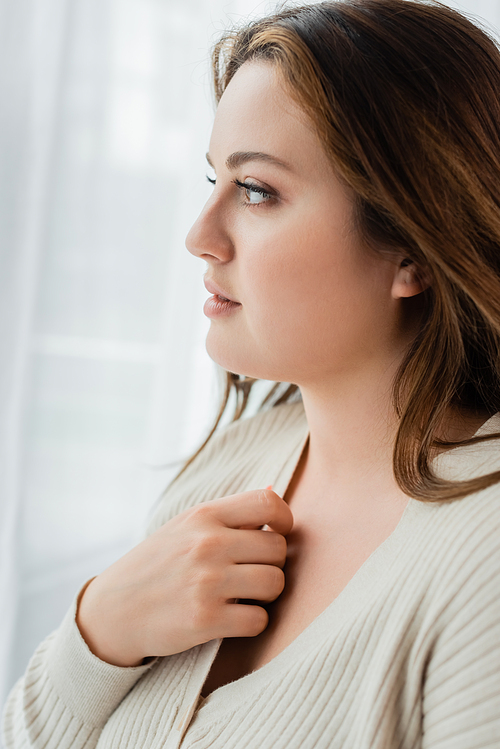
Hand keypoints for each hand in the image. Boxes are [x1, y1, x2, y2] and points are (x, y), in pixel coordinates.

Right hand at [76, 489, 292, 666]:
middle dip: (272, 563)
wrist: (113, 610)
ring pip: (275, 584)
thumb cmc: (157, 564)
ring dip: (265, 595)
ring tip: (244, 595)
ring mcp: (207, 581)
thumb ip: (229, 514)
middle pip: (278, 549)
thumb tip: (275, 488)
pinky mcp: (205, 619)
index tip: (279, 534)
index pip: (268, 503)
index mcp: (204, 516)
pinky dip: (252, 622)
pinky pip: (259, 620)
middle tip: (252, 572)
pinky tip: (234, 618)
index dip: (284, 519)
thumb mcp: (185, 527)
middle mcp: (208, 544)